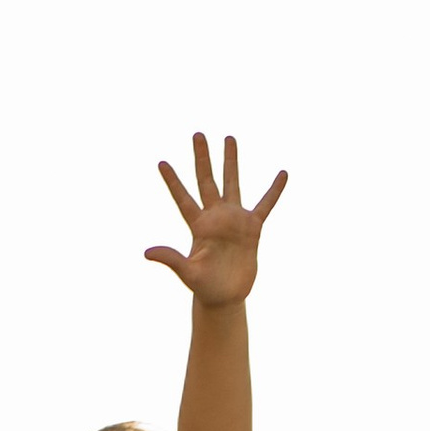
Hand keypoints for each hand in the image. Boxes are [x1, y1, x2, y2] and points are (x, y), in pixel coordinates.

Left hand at [145, 131, 287, 309]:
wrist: (226, 296)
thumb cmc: (204, 286)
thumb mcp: (187, 273)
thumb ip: (171, 259)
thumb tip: (147, 252)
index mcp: (198, 226)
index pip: (182, 198)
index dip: (172, 182)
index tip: (161, 163)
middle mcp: (215, 217)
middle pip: (206, 181)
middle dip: (202, 158)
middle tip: (198, 134)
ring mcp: (234, 220)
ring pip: (232, 183)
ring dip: (231, 162)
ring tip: (229, 138)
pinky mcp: (252, 228)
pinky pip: (266, 205)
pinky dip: (274, 191)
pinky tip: (282, 174)